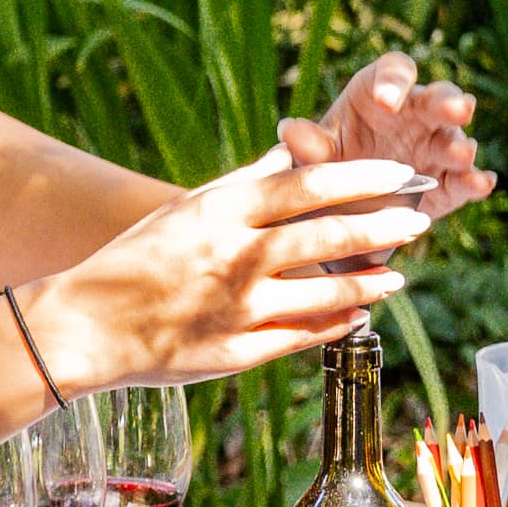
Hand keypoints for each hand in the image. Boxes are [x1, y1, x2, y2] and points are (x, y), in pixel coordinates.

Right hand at [10, 148, 425, 390]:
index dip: (365, 179)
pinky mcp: (241, 354)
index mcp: (224, 212)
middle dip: (384, 227)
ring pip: (329, 294)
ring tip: (396, 275)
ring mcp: (242, 310)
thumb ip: (246, 184)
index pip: (311, 185)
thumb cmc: (138, 258)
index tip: (401, 176)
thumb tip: (297, 152)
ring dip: (372, 283)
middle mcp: (238, 258)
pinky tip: (359, 314)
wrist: (89, 325)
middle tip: (418, 221)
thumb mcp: (188, 208)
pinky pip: (305, 337)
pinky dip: (339, 324)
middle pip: (331, 236)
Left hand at [281, 49, 492, 215]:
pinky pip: (466, 180)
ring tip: (461, 152)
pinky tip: (482, 183)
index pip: (394, 70)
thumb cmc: (330, 161)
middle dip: (448, 101)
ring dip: (461, 144)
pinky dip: (476, 181)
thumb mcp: (314, 153)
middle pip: (439, 97)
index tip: (384, 100)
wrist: (343, 207)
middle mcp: (416, 114)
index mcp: (379, 92)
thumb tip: (289, 129)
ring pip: (455, 139)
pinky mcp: (449, 184)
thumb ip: (308, 143)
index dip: (394, 81)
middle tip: (455, 107)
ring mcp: (436, 148)